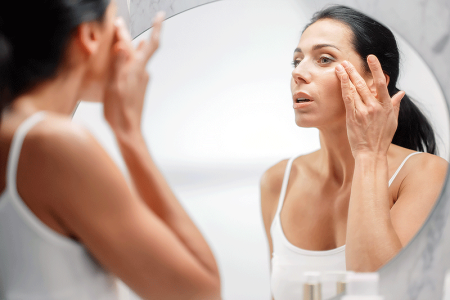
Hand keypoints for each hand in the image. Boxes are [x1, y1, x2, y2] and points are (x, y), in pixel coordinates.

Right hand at [104, 12, 164, 133]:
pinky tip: (124, 60)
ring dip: (129, 47)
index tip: (160, 16)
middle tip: (119, 25)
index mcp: (137, 69)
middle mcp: (142, 73)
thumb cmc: (119, 111)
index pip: (151, 44)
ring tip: (121, 38)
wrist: (128, 131)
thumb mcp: (114, 86)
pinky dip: (128, 59)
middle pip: (139, 49)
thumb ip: (118, 64)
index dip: (156, 27)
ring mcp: (141, 80)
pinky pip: (134, 67)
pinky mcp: (138, 87)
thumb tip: (123, 45)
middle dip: (128, 35)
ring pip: (137, 58)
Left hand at [335, 55, 404, 157]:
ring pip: (354, 89)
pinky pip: (348, 98)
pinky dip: (344, 87)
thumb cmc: (382, 138)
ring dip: (346, 76)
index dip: (376, 69)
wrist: (371, 154)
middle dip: (354, 71)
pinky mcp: (353, 117)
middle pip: (364, 84)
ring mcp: (363, 111)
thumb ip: (395, 105)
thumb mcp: (393, 121)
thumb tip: (401, 93)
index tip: (371, 58)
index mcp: (386, 106)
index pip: (382, 83)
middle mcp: (375, 107)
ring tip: (340, 66)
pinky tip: (340, 78)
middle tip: (347, 61)